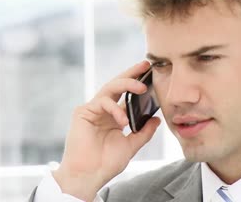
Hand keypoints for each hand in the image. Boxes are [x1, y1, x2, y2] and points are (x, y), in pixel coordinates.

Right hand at [52, 61, 160, 200]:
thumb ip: (144, 132)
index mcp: (114, 116)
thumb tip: (157, 119)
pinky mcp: (83, 112)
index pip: (126, 95)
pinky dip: (115, 109)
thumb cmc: (106, 163)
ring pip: (109, 88)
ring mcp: (92, 110)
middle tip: (146, 65)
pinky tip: (123, 121)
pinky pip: (102, 102)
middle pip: (117, 85)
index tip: (151, 73)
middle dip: (132, 73)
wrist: (89, 175)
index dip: (137, 83)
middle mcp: (103, 110)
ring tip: (141, 88)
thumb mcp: (131, 146)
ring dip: (127, 84)